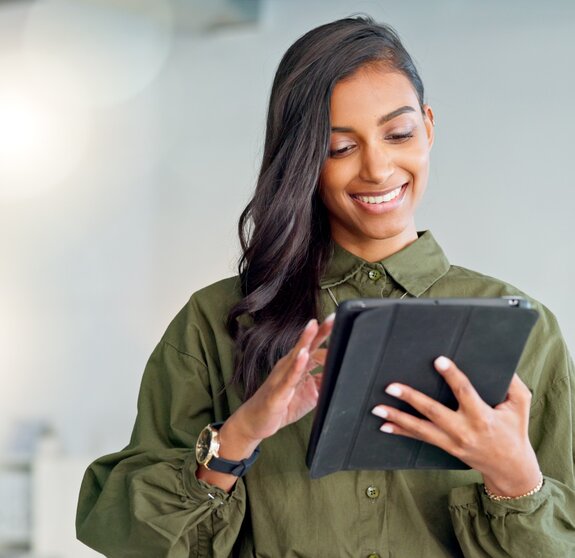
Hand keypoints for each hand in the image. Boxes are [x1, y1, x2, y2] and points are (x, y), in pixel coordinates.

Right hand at [229, 315, 333, 443]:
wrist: (255, 421)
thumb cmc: (282, 405)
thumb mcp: (310, 394)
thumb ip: (323, 382)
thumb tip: (339, 374)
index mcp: (297, 365)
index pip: (315, 348)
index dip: (328, 341)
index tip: (342, 328)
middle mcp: (289, 366)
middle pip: (305, 345)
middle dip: (318, 331)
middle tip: (333, 317)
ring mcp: (282, 377)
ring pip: (295, 356)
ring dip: (305, 341)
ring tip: (314, 326)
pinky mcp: (278, 391)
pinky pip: (288, 378)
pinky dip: (296, 366)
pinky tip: (302, 356)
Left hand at [371, 356, 540, 496]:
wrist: (510, 468)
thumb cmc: (515, 431)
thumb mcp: (520, 405)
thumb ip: (512, 383)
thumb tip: (502, 362)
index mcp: (482, 416)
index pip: (465, 392)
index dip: (452, 376)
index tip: (439, 360)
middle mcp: (464, 430)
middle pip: (434, 412)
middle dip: (411, 398)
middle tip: (391, 386)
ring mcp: (452, 441)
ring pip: (421, 429)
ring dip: (397, 417)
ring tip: (377, 408)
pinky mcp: (445, 447)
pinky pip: (420, 439)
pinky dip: (400, 432)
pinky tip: (384, 425)